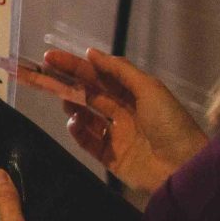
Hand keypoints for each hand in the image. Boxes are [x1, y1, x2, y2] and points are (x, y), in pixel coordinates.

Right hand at [27, 48, 206, 197]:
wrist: (182, 167)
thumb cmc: (169, 124)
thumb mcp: (149, 89)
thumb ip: (120, 70)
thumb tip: (91, 53)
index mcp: (135, 94)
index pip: (99, 76)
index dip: (74, 66)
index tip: (50, 58)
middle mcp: (124, 112)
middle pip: (88, 93)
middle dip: (63, 82)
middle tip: (37, 73)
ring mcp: (116, 135)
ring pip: (85, 116)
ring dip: (72, 105)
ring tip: (64, 100)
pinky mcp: (110, 156)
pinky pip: (87, 141)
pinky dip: (77, 130)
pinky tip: (74, 122)